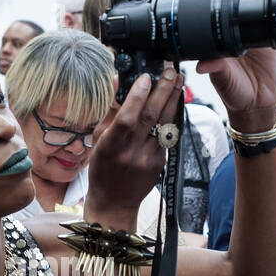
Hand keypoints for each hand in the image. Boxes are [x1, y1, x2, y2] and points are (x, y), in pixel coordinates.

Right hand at [83, 68, 183, 222]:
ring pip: (165, 124)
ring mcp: (149, 159)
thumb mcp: (97, 141)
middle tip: (171, 71)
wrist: (115, 203)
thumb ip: (110, 112)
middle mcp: (131, 153)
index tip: (146, 77)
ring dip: (173, 100)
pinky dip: (171, 117)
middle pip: (152, 116)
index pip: (128, 117)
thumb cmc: (102, 169)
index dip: (138, 96)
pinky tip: (173, 103)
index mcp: (110, 147)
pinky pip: (168, 135)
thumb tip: (118, 81)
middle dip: (164, 90)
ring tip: (177, 81)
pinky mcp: (161, 163)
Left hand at [189, 0, 275, 133]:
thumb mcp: (223, 81)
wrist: (258, 104)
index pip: (206, 16)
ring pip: (243, 5)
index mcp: (216, 44)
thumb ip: (216, 70)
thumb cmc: (235, 94)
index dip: (200, 3)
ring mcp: (249, 33)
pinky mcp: (267, 36)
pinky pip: (266, 13)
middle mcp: (231, 35)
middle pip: (223, 5)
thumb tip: (201, 65)